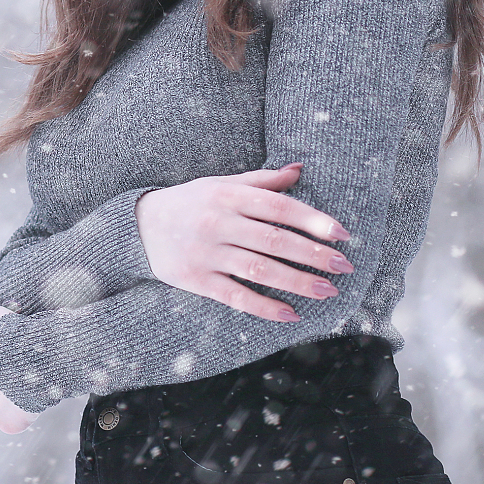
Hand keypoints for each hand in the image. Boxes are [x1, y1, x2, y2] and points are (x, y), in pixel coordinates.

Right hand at [135, 164, 351, 322]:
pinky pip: (235, 296)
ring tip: (327, 290)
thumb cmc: (190, 202)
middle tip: (343, 266)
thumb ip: (261, 181)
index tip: (342, 234)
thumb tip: (299, 169)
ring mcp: (206, 253)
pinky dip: (264, 306)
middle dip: (312, 254)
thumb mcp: (221, 184)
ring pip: (259, 270)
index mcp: (227, 195)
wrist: (140, 226)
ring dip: (297, 282)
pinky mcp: (196, 280)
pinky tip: (290, 313)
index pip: (278, 207)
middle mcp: (217, 223)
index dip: (312, 220)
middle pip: (273, 240)